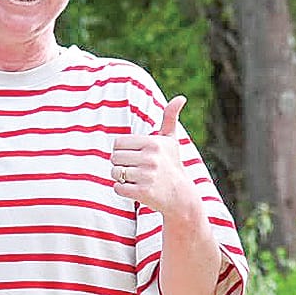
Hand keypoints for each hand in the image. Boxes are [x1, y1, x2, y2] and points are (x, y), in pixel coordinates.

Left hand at [111, 96, 201, 216]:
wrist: (181, 196)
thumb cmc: (171, 165)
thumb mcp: (171, 141)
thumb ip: (170, 117)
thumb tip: (181, 97)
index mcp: (153, 143)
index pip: (117, 143)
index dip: (123, 151)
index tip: (135, 156)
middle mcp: (151, 158)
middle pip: (114, 158)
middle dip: (121, 165)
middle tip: (136, 170)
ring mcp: (147, 176)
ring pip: (114, 173)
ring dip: (121, 178)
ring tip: (136, 179)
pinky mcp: (143, 192)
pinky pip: (117, 188)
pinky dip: (123, 190)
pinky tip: (136, 189)